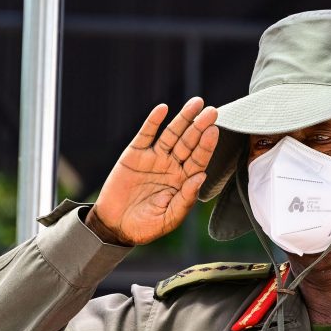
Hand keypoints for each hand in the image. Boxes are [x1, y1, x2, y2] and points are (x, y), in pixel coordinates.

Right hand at [89, 98, 218, 245]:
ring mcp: (154, 158)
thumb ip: (186, 198)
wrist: (116, 226)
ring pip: (172, 134)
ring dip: (183, 118)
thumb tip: (202, 175)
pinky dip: (154, 121)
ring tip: (195, 103)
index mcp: (184, 181)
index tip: (214, 131)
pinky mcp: (135, 154)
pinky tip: (163, 109)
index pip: (199, 159)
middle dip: (200, 126)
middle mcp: (172, 166)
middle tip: (212, 111)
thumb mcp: (170, 218)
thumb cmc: (146, 226)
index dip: (206, 146)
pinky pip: (146, 134)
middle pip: (189, 142)